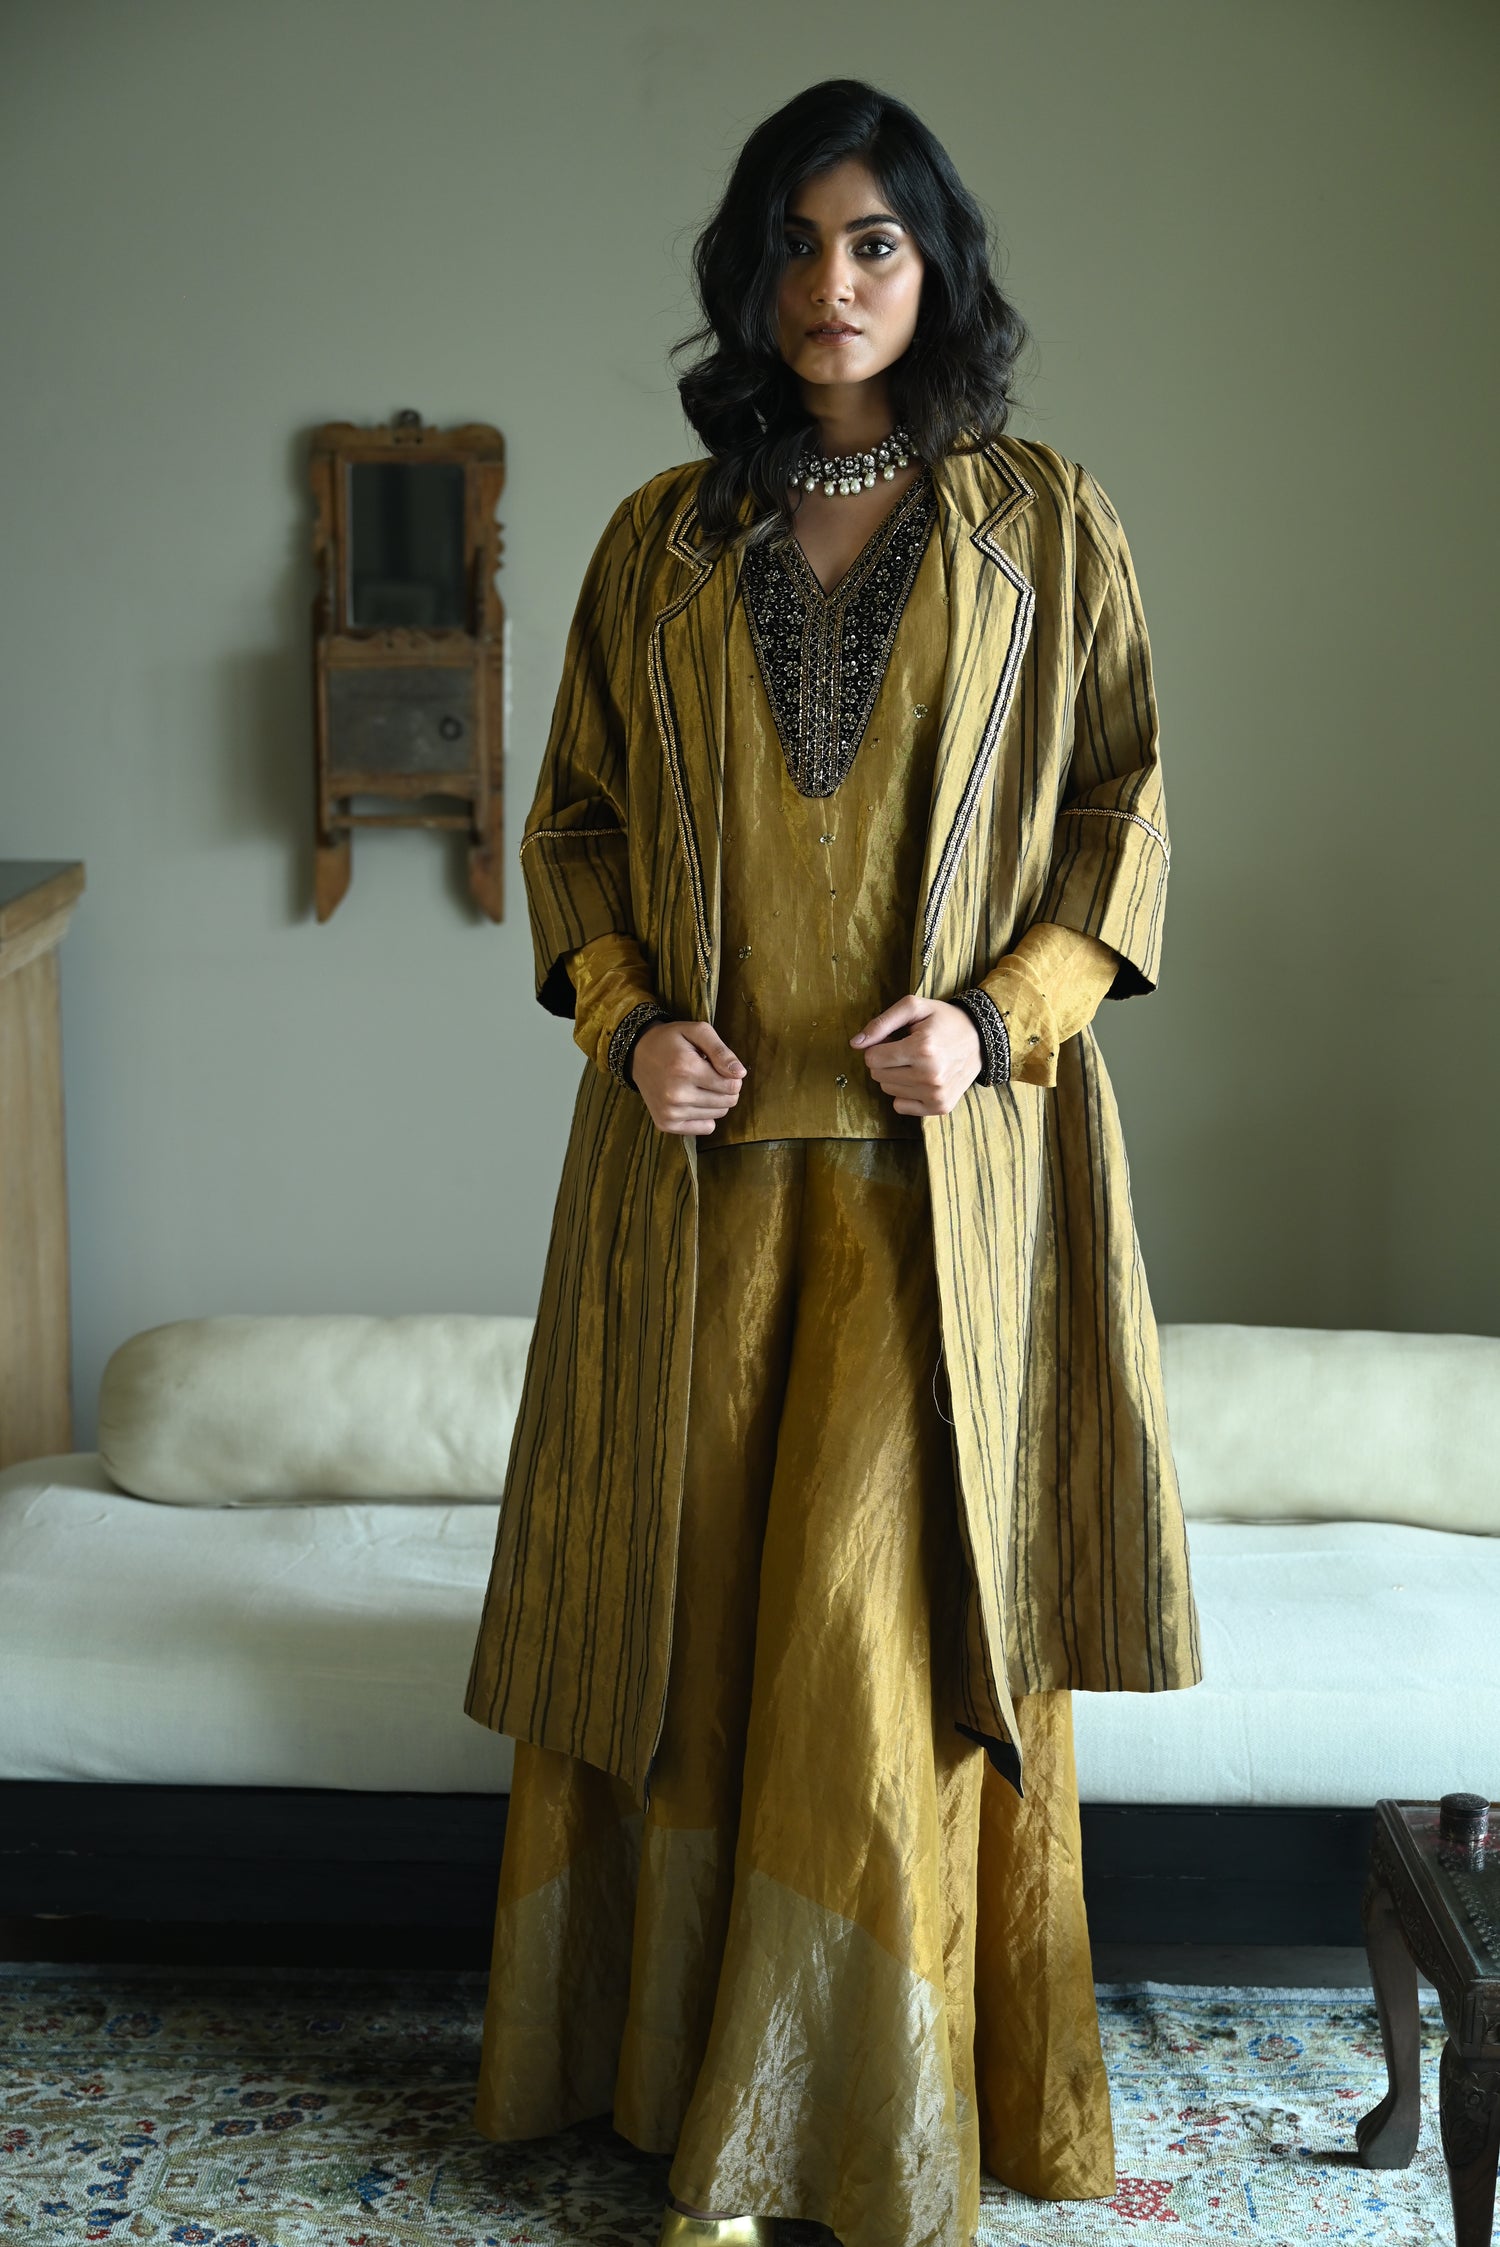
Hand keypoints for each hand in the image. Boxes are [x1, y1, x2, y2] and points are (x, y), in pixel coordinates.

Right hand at [632, 1020, 745, 1135]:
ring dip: (714, 1101)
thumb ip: (721, 1051)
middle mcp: (676, 1094)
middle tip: (710, 1076)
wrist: (638, 1054)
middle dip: (725, 1089)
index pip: (732, 1086)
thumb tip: (740, 1074)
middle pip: (727, 1102)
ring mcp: (670, 1112)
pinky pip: (706, 1128)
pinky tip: (692, 1100)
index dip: (732, 1075)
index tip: (719, 1067)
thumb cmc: (672, 1040)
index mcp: (686, 1068)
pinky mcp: (666, 1123)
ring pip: (718, 1115)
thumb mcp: (697, 1032)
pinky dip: (705, 1116)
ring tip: (698, 1085)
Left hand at [851, 995, 980, 1117]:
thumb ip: (881, 1023)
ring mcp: (936, 1094)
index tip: (895, 1039)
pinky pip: (900, 1106)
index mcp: (922, 1048)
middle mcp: (929, 1075)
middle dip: (886, 1061)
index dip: (878, 1046)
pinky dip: (905, 1093)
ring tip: (916, 1062)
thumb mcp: (914, 1008)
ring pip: (887, 1090)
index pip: (872, 1058)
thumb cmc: (944, 1020)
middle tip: (907, 1049)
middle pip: (878, 1075)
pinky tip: (920, 1079)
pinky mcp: (940, 1107)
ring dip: (895, 1076)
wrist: (982, 1039)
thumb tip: (855, 1044)